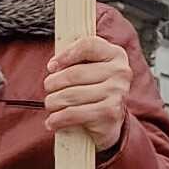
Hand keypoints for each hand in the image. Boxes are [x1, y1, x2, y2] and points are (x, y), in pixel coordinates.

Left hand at [41, 32, 131, 157]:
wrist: (109, 122)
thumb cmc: (93, 90)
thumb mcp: (88, 69)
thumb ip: (73, 60)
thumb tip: (53, 66)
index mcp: (115, 54)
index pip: (88, 46)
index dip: (66, 54)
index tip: (52, 67)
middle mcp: (120, 72)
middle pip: (74, 73)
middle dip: (53, 83)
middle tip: (48, 90)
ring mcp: (117, 92)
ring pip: (71, 94)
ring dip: (53, 102)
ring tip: (50, 105)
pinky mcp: (110, 113)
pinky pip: (74, 113)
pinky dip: (58, 118)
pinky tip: (52, 121)